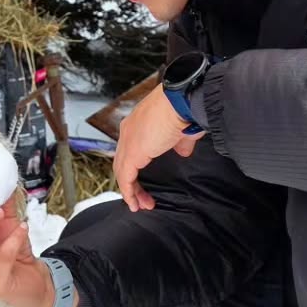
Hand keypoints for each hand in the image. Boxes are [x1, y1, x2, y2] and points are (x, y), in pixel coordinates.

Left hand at [113, 84, 202, 211]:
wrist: (181, 101)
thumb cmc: (184, 110)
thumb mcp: (182, 131)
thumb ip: (180, 144)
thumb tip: (183, 152)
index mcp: (137, 123)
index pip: (129, 149)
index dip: (134, 167)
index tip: (144, 180)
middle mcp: (128, 131)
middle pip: (122, 162)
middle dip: (131, 182)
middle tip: (141, 197)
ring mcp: (128, 141)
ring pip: (122, 172)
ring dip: (131, 191)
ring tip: (141, 205)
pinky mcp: (131, 153)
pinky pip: (125, 178)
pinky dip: (129, 192)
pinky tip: (135, 203)